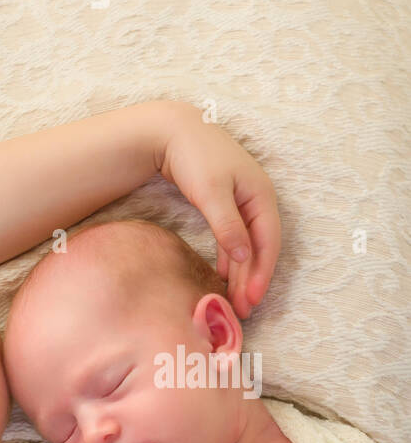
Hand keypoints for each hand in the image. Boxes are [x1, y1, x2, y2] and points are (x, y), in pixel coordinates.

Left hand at [157, 103, 280, 319]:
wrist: (173, 131)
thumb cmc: (195, 157)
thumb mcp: (212, 192)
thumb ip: (227, 224)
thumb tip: (243, 255)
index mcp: (261, 196)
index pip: (268, 242)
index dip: (261, 273)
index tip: (251, 300)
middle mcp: (257, 200)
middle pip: (259, 248)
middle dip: (252, 280)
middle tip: (243, 311)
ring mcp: (242, 202)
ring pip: (246, 245)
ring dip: (240, 273)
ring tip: (234, 301)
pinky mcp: (226, 205)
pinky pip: (234, 239)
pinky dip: (229, 259)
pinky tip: (221, 276)